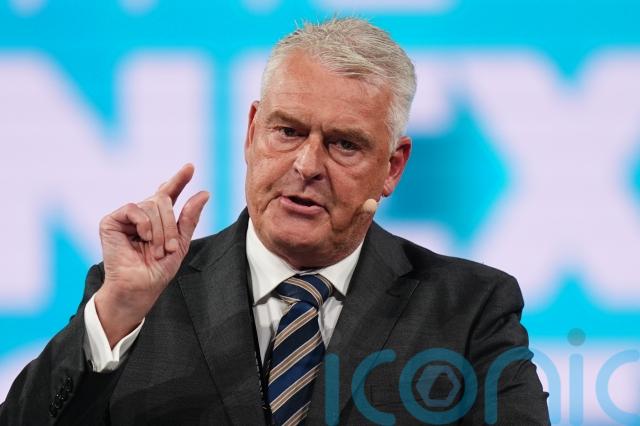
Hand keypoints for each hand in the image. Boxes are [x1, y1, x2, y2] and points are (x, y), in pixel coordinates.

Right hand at [94, 164, 208, 346]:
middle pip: (163, 200)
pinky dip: (144, 224)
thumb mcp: (181, 243)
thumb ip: (189, 218)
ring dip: (160, 231)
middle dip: (171, 225)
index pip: (168, 192)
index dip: (179, 179)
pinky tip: (143, 238)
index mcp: (158, 219)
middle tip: (170, 248)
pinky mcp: (111, 221)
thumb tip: (204, 192)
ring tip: (156, 251)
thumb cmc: (158, 270)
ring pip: (151, 205)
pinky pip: (134, 208)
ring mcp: (126, 217)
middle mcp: (142, 214)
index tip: (190, 166)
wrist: (139, 288)